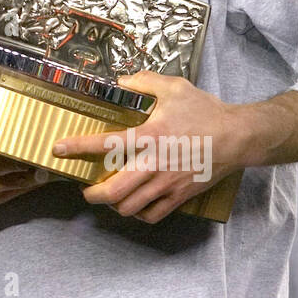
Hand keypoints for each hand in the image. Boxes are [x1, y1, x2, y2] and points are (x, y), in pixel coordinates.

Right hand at [0, 136, 50, 223]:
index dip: (8, 141)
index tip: (25, 130)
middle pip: (6, 165)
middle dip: (26, 156)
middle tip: (45, 144)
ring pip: (14, 182)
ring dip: (34, 173)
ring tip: (50, 160)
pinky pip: (14, 194)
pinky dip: (29, 185)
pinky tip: (43, 176)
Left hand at [50, 70, 244, 223]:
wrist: (238, 137)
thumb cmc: (205, 111)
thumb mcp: (174, 87)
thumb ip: (143, 82)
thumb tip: (120, 82)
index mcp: (150, 136)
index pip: (106, 143)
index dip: (79, 147)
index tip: (59, 149)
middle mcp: (154, 164)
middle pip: (115, 190)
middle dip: (93, 194)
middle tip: (85, 189)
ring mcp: (167, 183)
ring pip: (131, 207)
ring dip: (114, 205)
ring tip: (108, 198)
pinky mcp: (180, 195)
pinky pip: (154, 215)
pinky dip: (139, 214)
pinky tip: (135, 206)